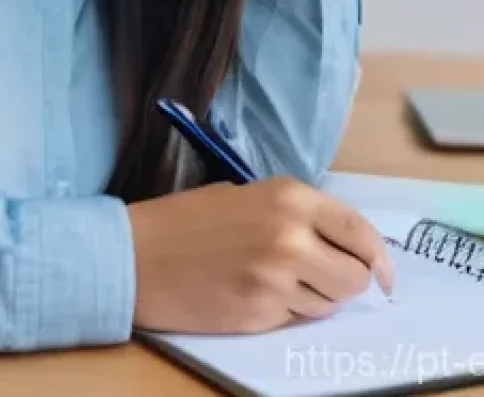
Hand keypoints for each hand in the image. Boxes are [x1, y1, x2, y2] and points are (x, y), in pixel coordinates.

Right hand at [128, 177, 393, 333]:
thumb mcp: (242, 197)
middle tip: (316, 276)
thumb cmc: (183, 220)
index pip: (359, 232)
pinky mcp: (261, 313)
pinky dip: (287, 311)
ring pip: (330, 303)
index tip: (380, 272)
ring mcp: (277, 278)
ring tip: (272, 280)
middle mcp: (290, 236)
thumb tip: (337, 244)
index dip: (378, 258)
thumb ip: (292, 216)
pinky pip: (298, 319)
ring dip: (314, 298)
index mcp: (288, 197)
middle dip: (343, 281)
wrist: (135, 255)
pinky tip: (253, 293)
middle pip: (356, 276)